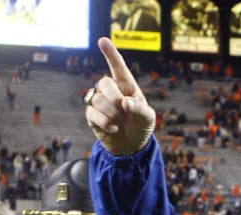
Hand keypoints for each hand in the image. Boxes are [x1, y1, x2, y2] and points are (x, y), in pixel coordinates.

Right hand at [85, 37, 155, 154]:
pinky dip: (105, 122)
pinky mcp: (92, 116)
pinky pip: (92, 113)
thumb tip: (125, 103)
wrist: (132, 146)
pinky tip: (114, 128)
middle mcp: (112, 91)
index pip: (118, 66)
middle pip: (104, 82)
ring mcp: (100, 102)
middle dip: (114, 97)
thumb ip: (139, 108)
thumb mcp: (148, 118)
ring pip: (98, 99)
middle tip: (124, 110)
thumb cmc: (141, 127)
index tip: (102, 41)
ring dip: (112, 113)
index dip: (110, 53)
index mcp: (127, 85)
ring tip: (120, 122)